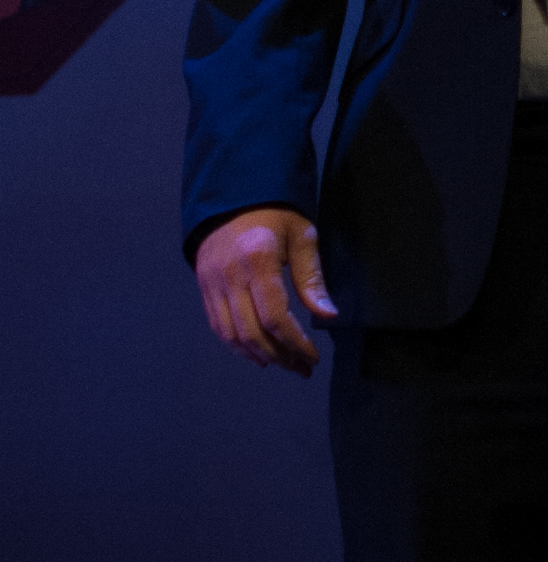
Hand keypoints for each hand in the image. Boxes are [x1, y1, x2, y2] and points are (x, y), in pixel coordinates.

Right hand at [195, 205, 337, 376]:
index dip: (295, 343)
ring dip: (258, 355)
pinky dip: (237, 345)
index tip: (312, 356)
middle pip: (252, 332)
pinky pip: (218, 325)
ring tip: (283, 363)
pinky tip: (257, 352)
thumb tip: (328, 316)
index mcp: (258, 259)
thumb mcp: (302, 236)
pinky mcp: (204, 286)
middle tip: (301, 367)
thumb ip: (312, 278)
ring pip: (232, 335)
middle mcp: (230, 275)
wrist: (234, 194)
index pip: (275, 317)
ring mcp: (212, 282)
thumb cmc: (275, 212)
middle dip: (279, 356)